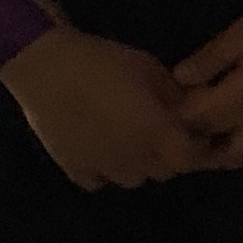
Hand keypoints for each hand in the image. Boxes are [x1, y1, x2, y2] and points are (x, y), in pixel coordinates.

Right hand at [0, 26, 200, 190]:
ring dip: (138, 162)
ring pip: (135, 178)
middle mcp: (136, 162)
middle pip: (166, 170)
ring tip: (127, 135)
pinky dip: (104, 168)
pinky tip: (98, 144)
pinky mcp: (76, 172)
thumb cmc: (103, 62)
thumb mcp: (150, 69)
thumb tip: (192, 110)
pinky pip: (100, 179)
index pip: (194, 158)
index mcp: (158, 136)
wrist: (46, 69)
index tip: (192, 127)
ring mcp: (105, 171)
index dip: (197, 144)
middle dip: (170, 153)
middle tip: (159, 126)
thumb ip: (176, 96)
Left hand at [172, 0, 242, 168]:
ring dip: (217, 152)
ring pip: (239, 157)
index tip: (162, 102)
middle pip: (213, 144)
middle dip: (192, 137)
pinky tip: (239, 146)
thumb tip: (179, 78)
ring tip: (204, 136)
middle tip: (179, 120)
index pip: (196, 118)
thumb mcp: (242, 33)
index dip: (176, 113)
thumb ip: (210, 59)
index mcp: (240, 98)